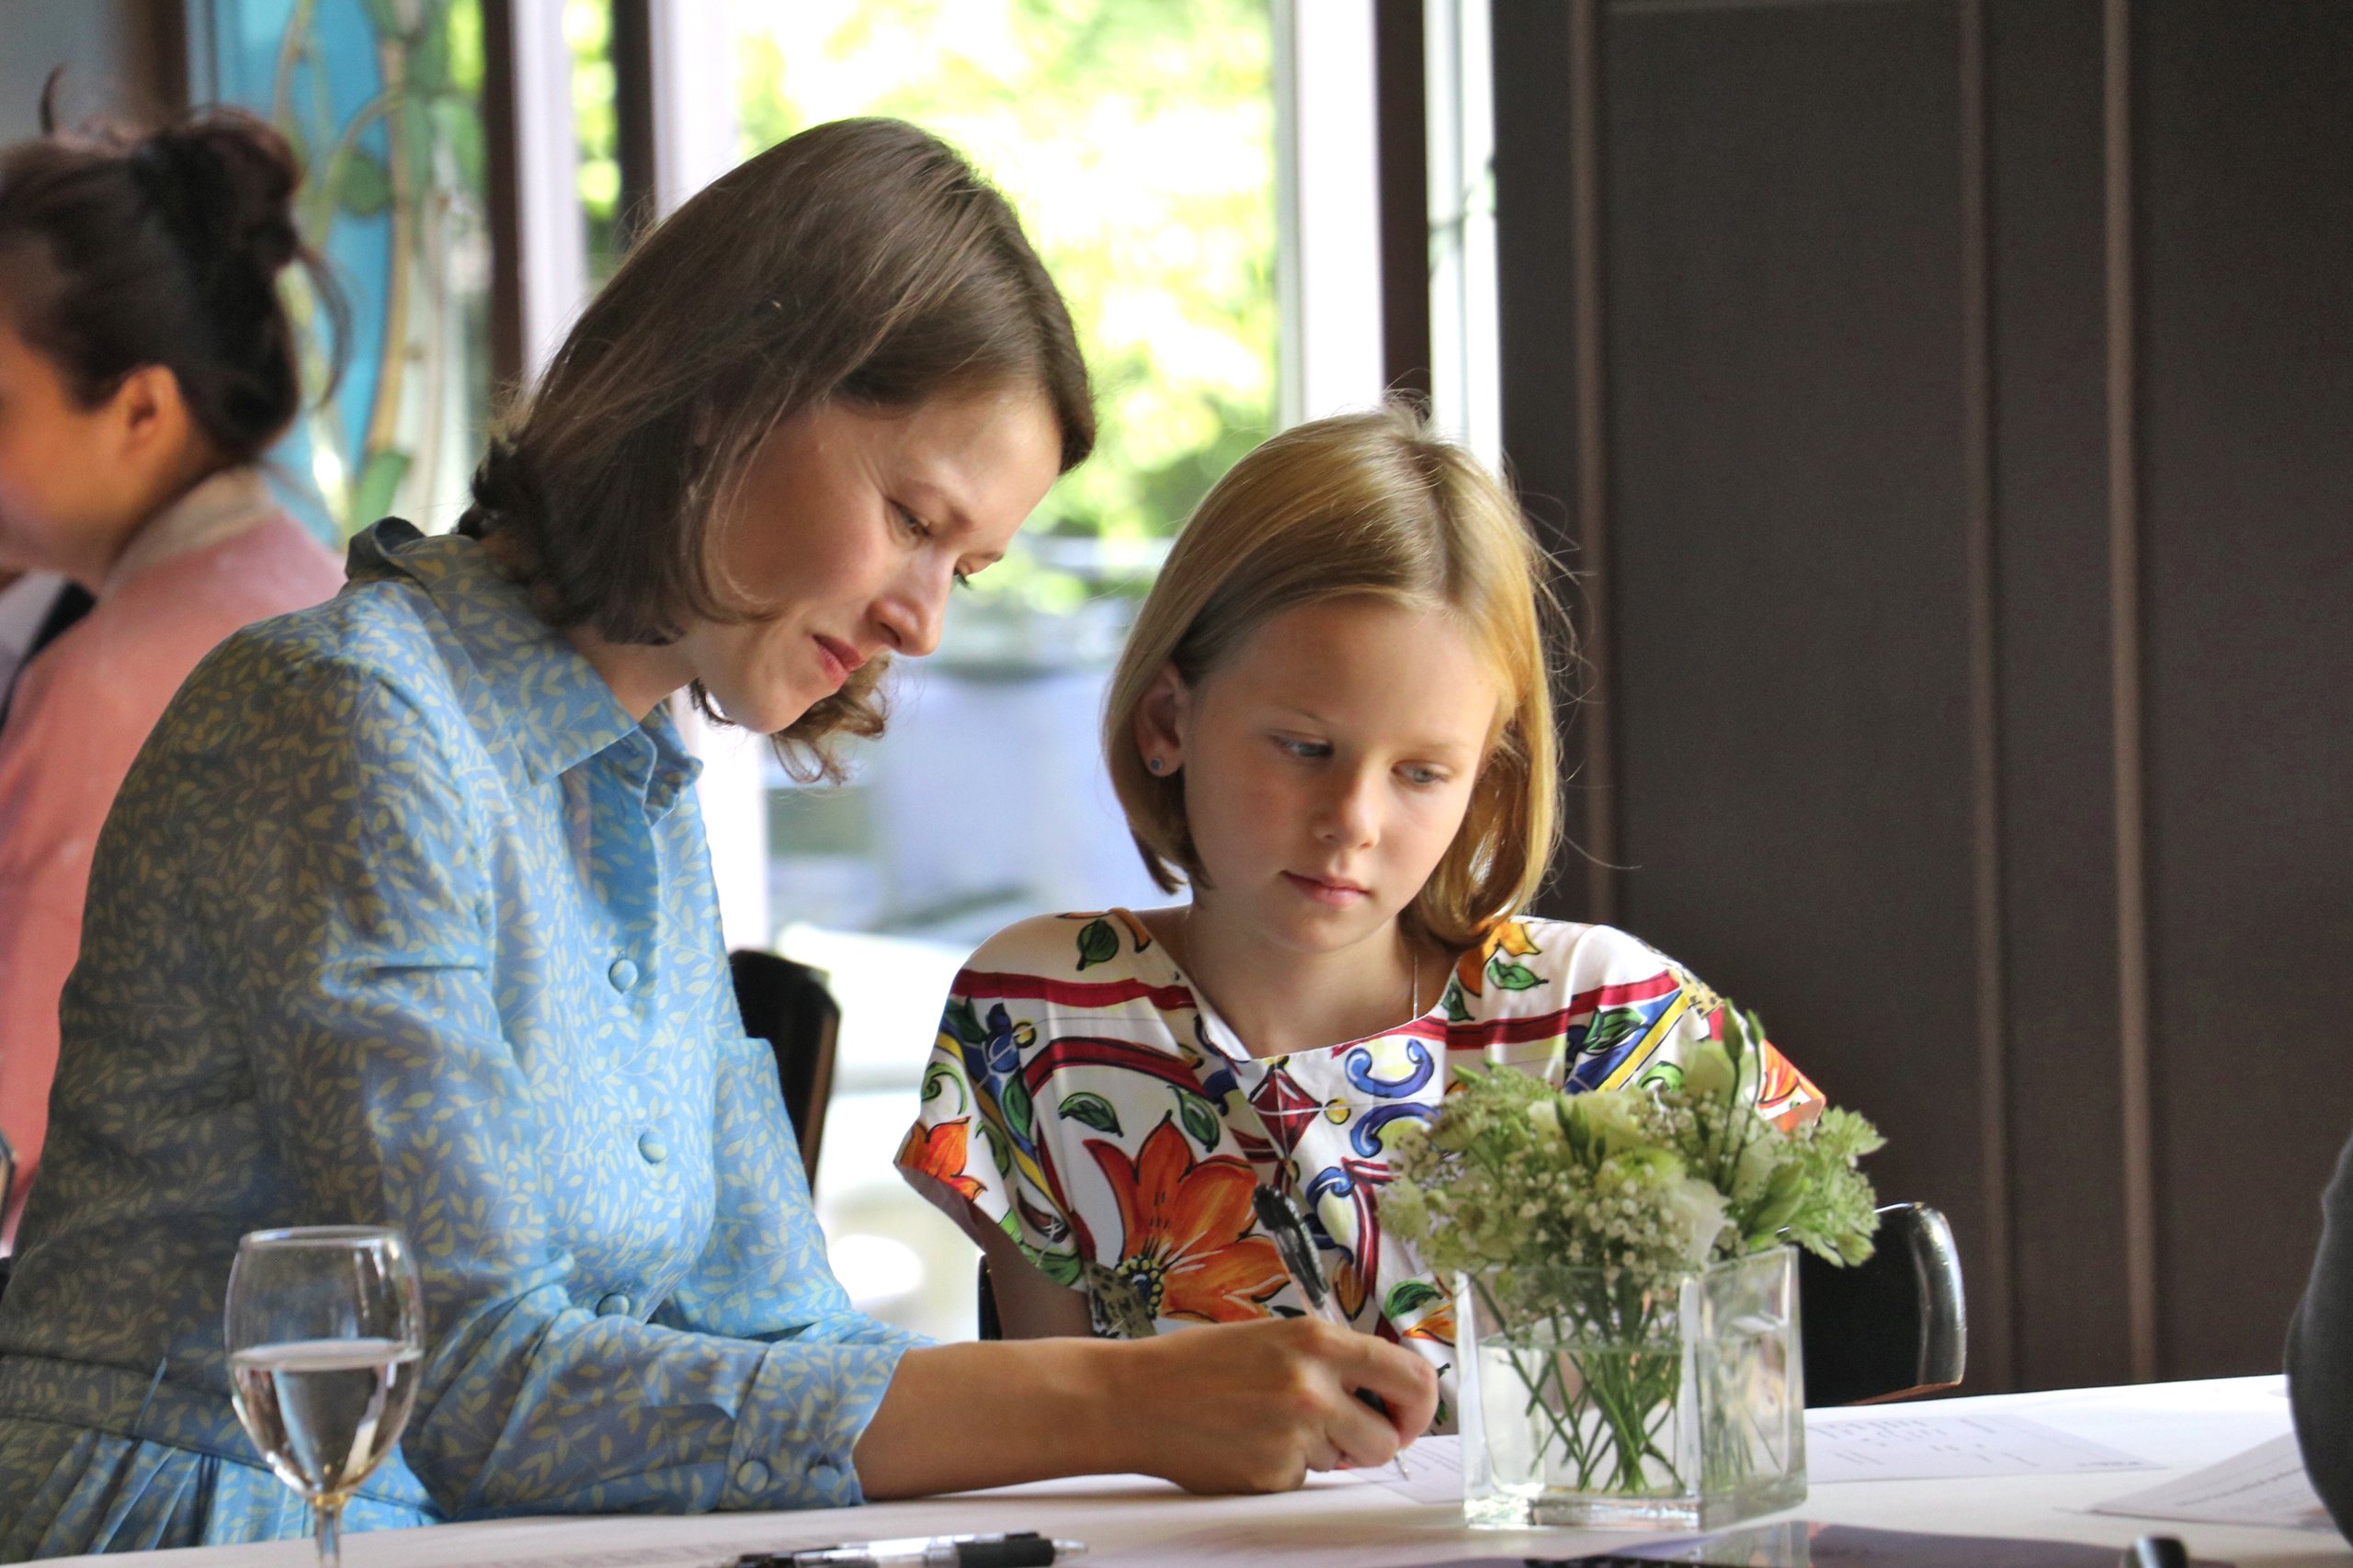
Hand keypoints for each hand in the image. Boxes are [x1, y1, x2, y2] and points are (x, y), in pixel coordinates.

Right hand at [1106, 1315, 1439, 1492]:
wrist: (1135, 1398)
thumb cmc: (1199, 1365)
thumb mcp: (1274, 1338)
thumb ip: (1331, 1360)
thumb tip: (1382, 1391)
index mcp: (1318, 1342)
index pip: (1411, 1375)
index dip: (1420, 1404)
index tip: (1409, 1414)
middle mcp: (1313, 1387)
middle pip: (1389, 1436)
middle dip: (1376, 1441)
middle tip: (1351, 1434)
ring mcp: (1294, 1435)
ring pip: (1346, 1462)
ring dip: (1324, 1452)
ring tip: (1273, 1426)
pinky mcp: (1272, 1475)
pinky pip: (1304, 1481)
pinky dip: (1285, 1469)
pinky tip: (1248, 1445)